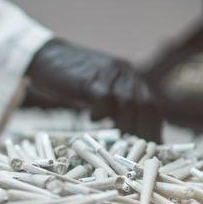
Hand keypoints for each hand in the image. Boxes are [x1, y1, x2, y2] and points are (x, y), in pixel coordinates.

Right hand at [26, 38, 161, 141]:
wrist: (48, 56)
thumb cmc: (72, 78)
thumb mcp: (100, 91)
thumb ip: (114, 104)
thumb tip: (128, 129)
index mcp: (129, 76)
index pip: (151, 104)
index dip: (155, 127)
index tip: (154, 146)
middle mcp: (124, 73)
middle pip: (146, 104)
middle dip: (145, 129)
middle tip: (139, 147)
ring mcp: (108, 74)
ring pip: (129, 103)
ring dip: (126, 124)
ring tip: (119, 136)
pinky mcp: (91, 78)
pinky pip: (105, 99)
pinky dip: (102, 113)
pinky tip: (92, 118)